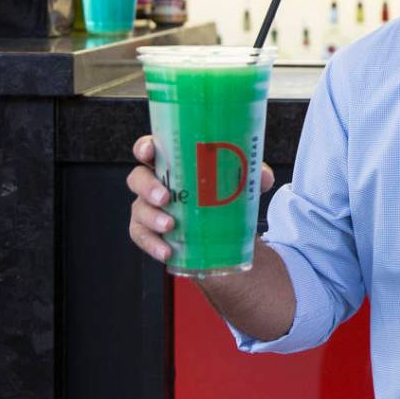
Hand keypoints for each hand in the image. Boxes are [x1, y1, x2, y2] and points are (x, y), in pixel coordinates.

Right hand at [127, 135, 274, 262]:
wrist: (221, 227)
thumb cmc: (221, 192)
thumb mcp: (239, 180)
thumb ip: (251, 175)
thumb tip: (262, 177)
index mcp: (171, 162)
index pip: (149, 148)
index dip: (144, 147)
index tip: (149, 151)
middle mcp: (155, 182)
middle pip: (137, 177)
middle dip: (148, 186)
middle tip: (165, 197)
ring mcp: (148, 207)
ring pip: (139, 209)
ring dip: (152, 217)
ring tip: (170, 225)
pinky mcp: (149, 232)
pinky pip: (143, 237)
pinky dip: (153, 245)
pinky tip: (167, 251)